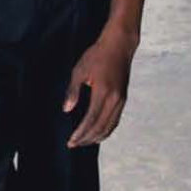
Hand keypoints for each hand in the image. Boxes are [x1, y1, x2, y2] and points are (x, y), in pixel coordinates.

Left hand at [64, 26, 137, 146]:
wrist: (119, 46)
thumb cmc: (98, 55)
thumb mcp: (79, 70)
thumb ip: (73, 91)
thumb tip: (67, 109)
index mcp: (103, 92)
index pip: (91, 120)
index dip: (80, 133)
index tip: (71, 141)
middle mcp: (115, 99)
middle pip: (101, 127)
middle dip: (87, 139)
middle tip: (74, 144)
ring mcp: (121, 100)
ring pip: (110, 126)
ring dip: (97, 137)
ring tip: (84, 142)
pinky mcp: (123, 99)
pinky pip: (115, 120)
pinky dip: (107, 130)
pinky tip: (98, 132)